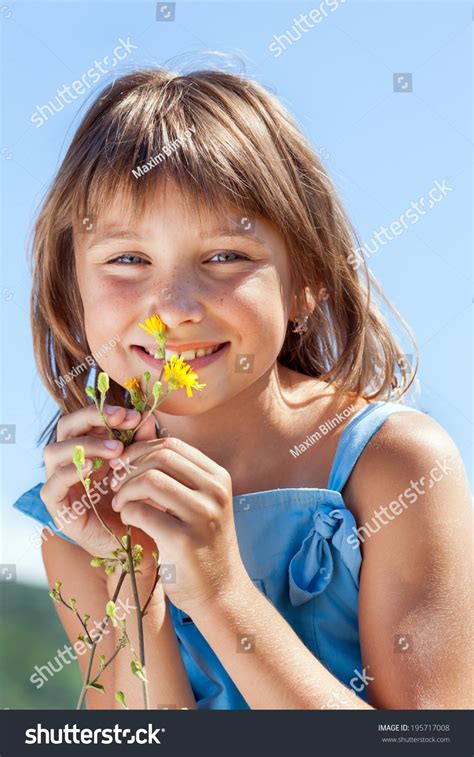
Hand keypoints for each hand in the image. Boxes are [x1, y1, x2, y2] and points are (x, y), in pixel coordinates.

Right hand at [40, 404, 158, 568]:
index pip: (86, 419)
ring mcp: (62, 485)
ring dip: (85, 445)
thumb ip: (144, 444)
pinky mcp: (59, 510)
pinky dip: (69, 474)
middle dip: (92, 418)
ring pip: (53, 451)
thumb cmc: (144, 503)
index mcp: (92, 449)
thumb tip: (148, 418)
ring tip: (117, 450)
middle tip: (122, 420)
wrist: (144, 545)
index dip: (106, 411)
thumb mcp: (145, 468)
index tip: (134, 415)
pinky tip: (93, 470)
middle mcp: (72, 463)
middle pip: (65, 427)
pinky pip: (51, 487)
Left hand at [108, 436, 247, 615]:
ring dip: (125, 490)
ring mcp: (202, 514)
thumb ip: (178, 478)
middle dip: (130, 468)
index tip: (124, 466)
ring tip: (120, 504)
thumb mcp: (200, 504)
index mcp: (218, 478)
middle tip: (116, 485)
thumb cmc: (202, 545)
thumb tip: (136, 449)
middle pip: (160, 456)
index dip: (141, 450)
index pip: (172, 445)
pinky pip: (141, 511)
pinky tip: (127, 521)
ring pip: (149, 479)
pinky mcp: (183, 539)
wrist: (221, 592)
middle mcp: (214, 491)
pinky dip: (126, 512)